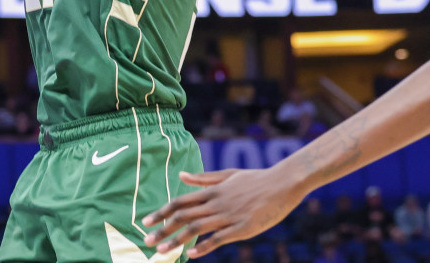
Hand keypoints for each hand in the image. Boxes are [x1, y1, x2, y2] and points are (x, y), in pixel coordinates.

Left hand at [140, 168, 305, 257]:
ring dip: (177, 240)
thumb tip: (180, 176)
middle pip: (183, 217)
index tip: (146, 221)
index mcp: (211, 191)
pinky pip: (219, 239)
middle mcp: (216, 203)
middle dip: (163, 230)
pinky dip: (204, 247)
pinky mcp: (243, 228)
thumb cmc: (255, 179)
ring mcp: (228, 216)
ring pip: (197, 228)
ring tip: (162, 251)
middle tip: (146, 241)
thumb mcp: (226, 175)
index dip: (161, 212)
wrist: (283, 183)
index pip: (179, 202)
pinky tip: (191, 255)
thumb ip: (202, 179)